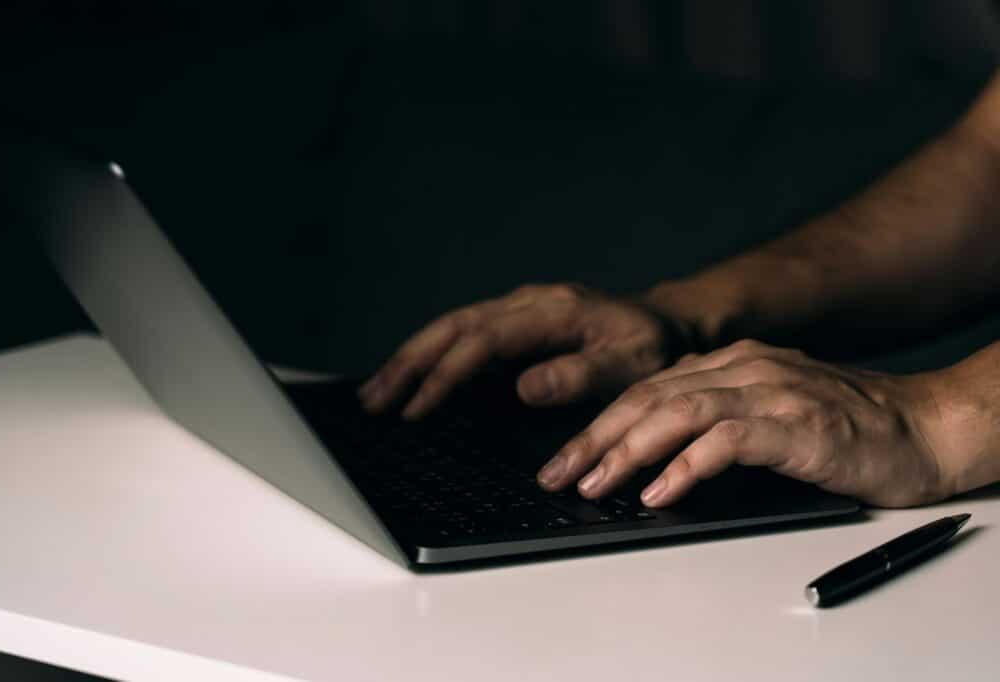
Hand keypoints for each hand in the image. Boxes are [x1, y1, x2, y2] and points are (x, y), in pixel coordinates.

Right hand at [359, 283, 693, 418]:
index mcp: (553, 311)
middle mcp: (528, 302)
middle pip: (454, 326)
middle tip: (373, 400)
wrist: (662, 322)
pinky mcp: (514, 320)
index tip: (417, 409)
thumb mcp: (630, 366)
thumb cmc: (650, 347)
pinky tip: (409, 376)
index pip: (484, 340)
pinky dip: (431, 354)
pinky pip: (463, 332)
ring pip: (451, 326)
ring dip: (411, 357)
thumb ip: (579, 376)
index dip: (447, 374)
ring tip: (374, 392)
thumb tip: (523, 387)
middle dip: (409, 363)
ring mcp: (518, 308)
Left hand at [536, 339, 951, 508]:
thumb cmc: (846, 428)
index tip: (564, 459)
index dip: (598, 424)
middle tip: (557, 474)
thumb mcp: (768, 412)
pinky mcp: (797, 424)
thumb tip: (653, 454)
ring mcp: (770, 392)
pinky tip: (659, 492)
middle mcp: (743, 368)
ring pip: (676, 413)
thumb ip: (716, 419)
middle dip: (595, 438)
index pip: (646, 389)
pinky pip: (727, 441)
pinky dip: (686, 467)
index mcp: (730, 363)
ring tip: (594, 484)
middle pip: (648, 398)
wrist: (924, 428)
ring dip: (627, 451)